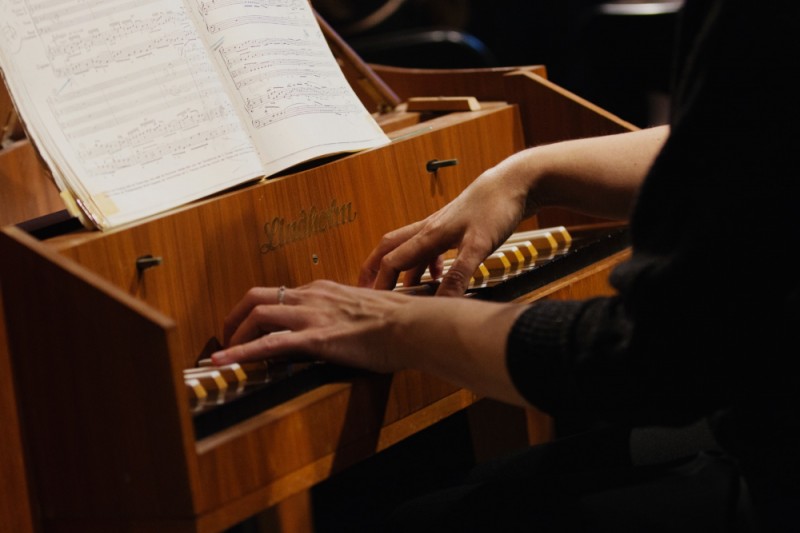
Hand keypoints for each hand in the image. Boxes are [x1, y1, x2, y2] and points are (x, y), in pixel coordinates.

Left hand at [211, 280, 412, 371]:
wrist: (412, 326)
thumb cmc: (398, 320)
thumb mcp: (364, 310)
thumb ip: (345, 315)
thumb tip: (342, 328)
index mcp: (323, 291)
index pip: (279, 295)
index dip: (256, 311)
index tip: (249, 326)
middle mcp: (312, 297)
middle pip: (256, 298)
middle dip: (234, 318)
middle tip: (226, 336)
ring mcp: (312, 316)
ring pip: (257, 315)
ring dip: (234, 335)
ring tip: (223, 352)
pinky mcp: (316, 338)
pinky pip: (270, 344)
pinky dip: (241, 353)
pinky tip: (225, 361)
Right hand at [358, 164, 531, 295]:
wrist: (513, 183)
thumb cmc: (495, 209)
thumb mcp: (478, 247)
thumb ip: (459, 275)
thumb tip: (442, 303)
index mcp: (428, 235)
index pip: (392, 261)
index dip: (379, 283)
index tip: (372, 302)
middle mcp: (428, 229)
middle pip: (389, 249)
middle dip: (374, 269)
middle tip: (364, 288)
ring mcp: (439, 227)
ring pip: (409, 249)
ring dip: (401, 268)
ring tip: (399, 289)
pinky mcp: (452, 227)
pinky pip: (429, 247)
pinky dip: (425, 263)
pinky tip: (437, 275)